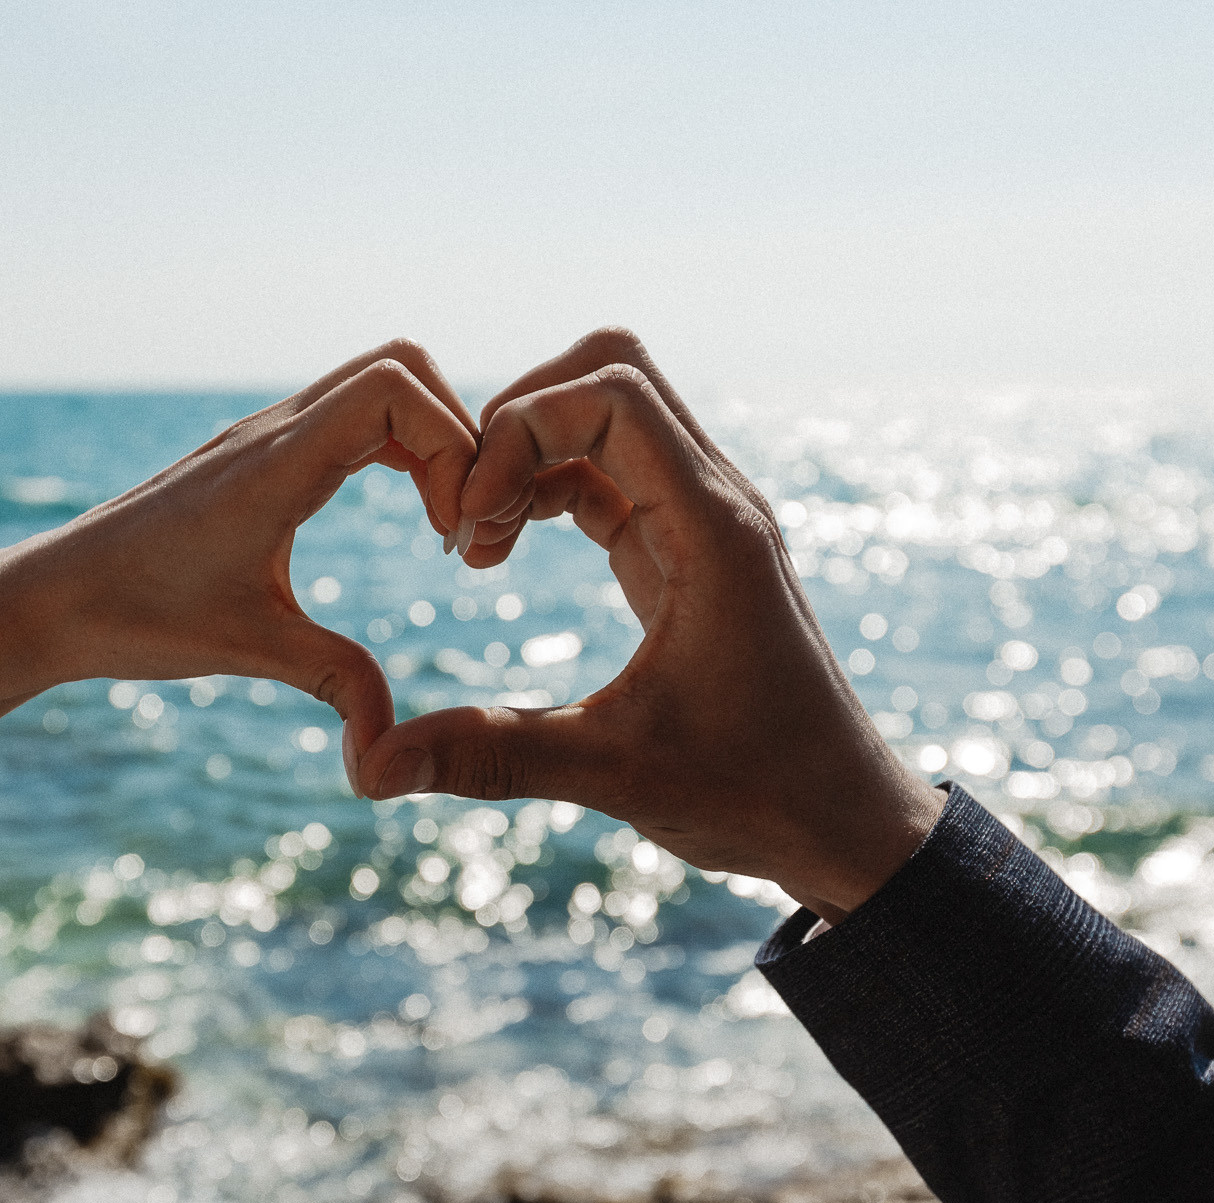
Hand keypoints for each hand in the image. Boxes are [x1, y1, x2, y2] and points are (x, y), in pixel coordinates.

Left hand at [0, 339, 478, 787]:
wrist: (50, 598)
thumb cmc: (134, 616)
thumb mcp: (247, 649)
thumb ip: (334, 682)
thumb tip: (388, 752)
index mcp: (276, 462)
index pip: (395, 389)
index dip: (450, 447)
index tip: (449, 534)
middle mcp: (275, 430)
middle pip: (403, 366)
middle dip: (456, 434)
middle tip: (460, 523)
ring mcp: (268, 436)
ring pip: (381, 385)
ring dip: (431, 442)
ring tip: (442, 527)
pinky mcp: (263, 455)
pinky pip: (355, 417)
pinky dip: (401, 451)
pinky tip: (407, 523)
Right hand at [355, 329, 944, 921]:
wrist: (840, 820)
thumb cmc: (754, 794)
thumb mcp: (614, 776)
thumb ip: (493, 757)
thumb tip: (373, 767)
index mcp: (712, 532)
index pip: (610, 396)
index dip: (519, 432)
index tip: (469, 522)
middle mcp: (716, 502)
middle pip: (610, 372)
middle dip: (518, 418)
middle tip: (466, 511)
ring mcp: (704, 519)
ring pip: (609, 415)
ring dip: (529, 452)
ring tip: (477, 543)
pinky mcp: (687, 548)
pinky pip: (610, 473)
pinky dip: (548, 488)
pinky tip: (502, 551)